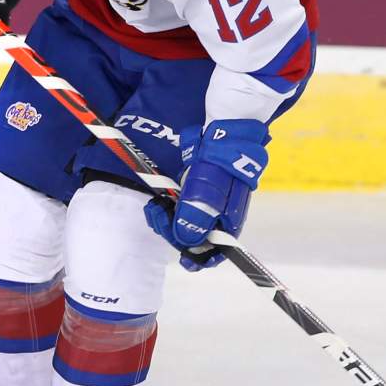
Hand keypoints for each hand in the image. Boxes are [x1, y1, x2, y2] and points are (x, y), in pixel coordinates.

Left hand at [143, 119, 269, 270]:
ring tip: (156, 206)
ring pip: (186, 224)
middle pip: (197, 239)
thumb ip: (196, 211)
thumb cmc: (220, 155)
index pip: (217, 251)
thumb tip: (186, 239)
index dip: (198, 257)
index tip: (182, 258)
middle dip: (174, 233)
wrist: (225, 127)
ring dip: (168, 220)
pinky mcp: (199, 192)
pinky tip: (160, 200)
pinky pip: (183, 209)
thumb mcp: (206, 182)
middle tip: (157, 215)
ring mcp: (211, 204)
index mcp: (230, 219)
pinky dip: (169, 208)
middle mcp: (221, 216)